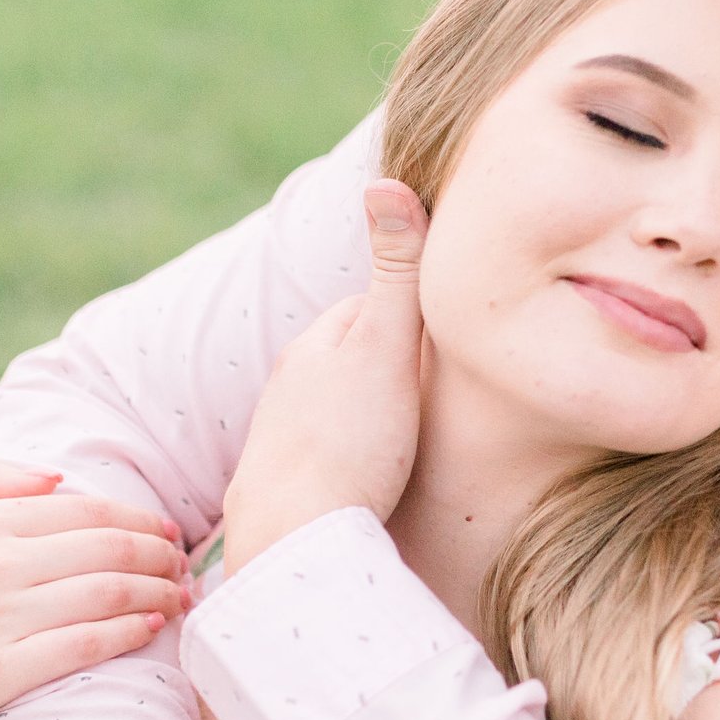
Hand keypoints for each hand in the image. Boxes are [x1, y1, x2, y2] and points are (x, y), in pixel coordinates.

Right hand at [0, 461, 190, 719]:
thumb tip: (55, 477)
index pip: (83, 510)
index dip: (138, 517)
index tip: (168, 531)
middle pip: (103, 547)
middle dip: (158, 553)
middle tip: (185, 565)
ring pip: (101, 592)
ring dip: (156, 591)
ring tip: (182, 596)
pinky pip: (80, 644)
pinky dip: (127, 632)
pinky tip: (154, 627)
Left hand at [220, 180, 429, 570]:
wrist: (292, 537)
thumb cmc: (352, 442)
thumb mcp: (385, 347)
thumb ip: (396, 272)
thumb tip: (388, 181)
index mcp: (317, 343)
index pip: (372, 311)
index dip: (411, 321)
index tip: (446, 339)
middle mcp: (287, 382)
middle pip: (351, 362)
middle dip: (385, 370)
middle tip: (431, 397)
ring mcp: (275, 436)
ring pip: (333, 412)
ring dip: (363, 421)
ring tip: (402, 447)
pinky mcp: (273, 487)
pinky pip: (319, 462)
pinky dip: (343, 464)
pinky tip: (363, 487)